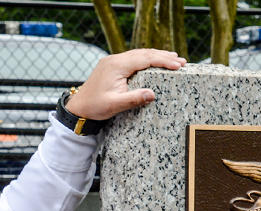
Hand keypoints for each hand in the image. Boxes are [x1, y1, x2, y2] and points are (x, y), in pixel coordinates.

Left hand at [64, 48, 185, 120]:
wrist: (78, 107)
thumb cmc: (95, 107)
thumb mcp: (114, 105)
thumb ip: (133, 99)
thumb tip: (152, 94)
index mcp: (116, 66)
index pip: (144, 58)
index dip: (162, 61)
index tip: (177, 65)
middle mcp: (115, 60)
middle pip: (143, 53)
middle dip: (163, 56)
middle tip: (181, 61)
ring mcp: (113, 62)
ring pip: (139, 54)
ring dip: (156, 56)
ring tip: (173, 59)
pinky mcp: (112, 66)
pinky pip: (133, 58)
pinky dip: (146, 59)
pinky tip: (154, 62)